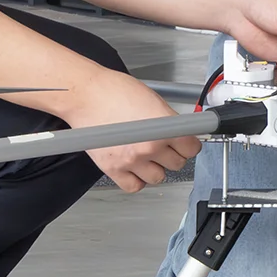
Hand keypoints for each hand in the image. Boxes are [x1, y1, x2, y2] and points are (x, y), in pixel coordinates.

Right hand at [59, 70, 203, 192]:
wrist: (84, 96)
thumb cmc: (113, 91)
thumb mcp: (152, 99)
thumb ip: (169, 120)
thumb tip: (181, 130)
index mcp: (164, 127)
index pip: (191, 148)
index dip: (189, 144)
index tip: (186, 143)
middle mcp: (150, 146)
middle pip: (177, 163)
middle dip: (172, 154)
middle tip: (163, 145)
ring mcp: (132, 160)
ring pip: (158, 177)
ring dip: (155, 168)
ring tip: (146, 155)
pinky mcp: (114, 169)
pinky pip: (135, 186)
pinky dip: (136, 179)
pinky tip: (134, 167)